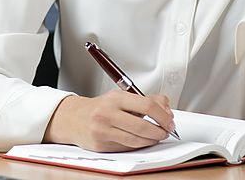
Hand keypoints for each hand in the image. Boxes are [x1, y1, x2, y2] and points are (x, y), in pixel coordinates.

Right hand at [43, 90, 174, 151]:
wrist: (74, 118)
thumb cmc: (101, 107)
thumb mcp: (122, 96)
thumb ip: (145, 99)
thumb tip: (166, 107)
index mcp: (116, 98)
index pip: (147, 106)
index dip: (162, 116)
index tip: (169, 120)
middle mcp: (108, 113)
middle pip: (142, 126)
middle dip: (159, 131)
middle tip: (166, 131)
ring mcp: (103, 130)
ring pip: (135, 140)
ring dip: (151, 140)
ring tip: (157, 136)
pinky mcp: (101, 145)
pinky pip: (126, 148)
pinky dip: (138, 145)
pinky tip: (143, 141)